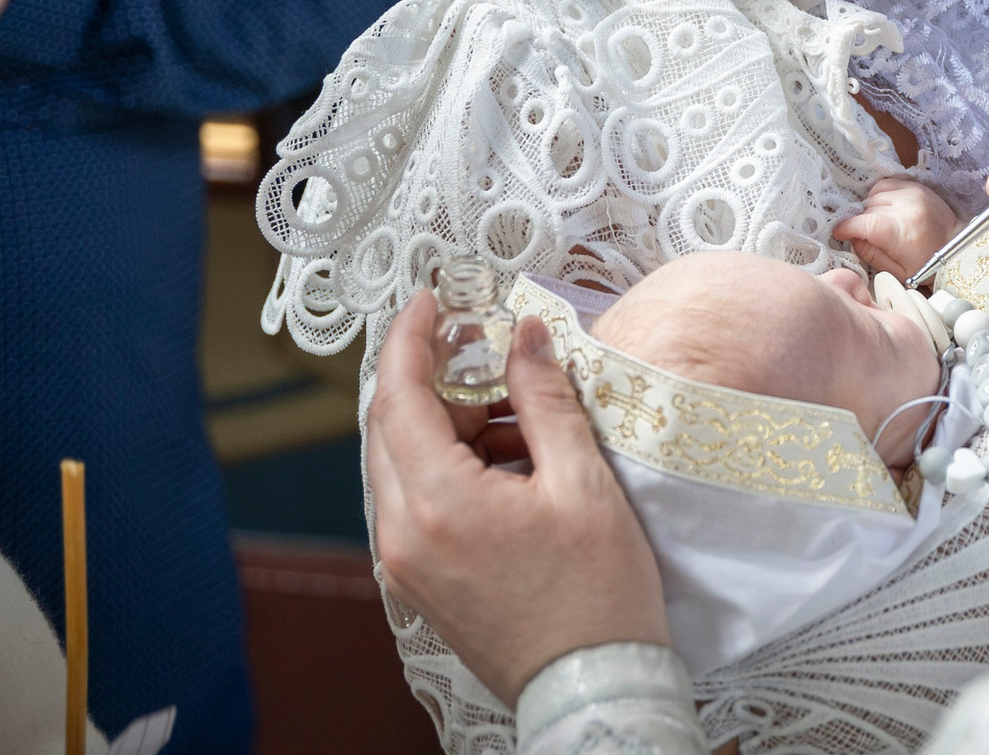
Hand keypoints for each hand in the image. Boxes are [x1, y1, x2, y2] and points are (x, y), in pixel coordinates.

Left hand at [366, 292, 667, 704]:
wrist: (594, 689)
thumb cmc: (598, 595)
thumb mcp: (582, 483)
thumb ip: (545, 398)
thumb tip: (524, 335)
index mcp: (437, 504)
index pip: (397, 395)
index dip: (409, 337)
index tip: (431, 300)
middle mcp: (402, 534)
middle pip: (391, 426)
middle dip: (433, 376)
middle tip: (484, 347)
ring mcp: (405, 563)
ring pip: (403, 462)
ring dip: (448, 422)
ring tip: (519, 410)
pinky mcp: (419, 582)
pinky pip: (417, 500)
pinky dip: (452, 464)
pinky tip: (510, 458)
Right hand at [832, 176, 965, 278]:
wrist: (959, 246)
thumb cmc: (929, 264)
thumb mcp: (898, 271)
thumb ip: (871, 254)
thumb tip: (851, 237)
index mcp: (903, 233)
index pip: (865, 223)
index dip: (846, 227)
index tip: (838, 232)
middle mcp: (907, 208)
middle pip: (868, 209)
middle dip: (862, 222)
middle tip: (867, 235)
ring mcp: (913, 193)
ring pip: (875, 195)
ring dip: (872, 208)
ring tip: (880, 222)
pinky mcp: (917, 186)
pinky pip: (887, 183)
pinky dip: (881, 195)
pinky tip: (886, 207)